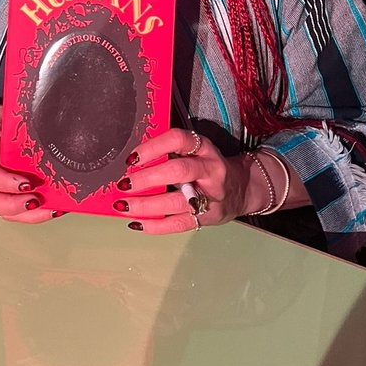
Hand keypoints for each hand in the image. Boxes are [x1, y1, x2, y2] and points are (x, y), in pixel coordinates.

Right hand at [0, 101, 54, 222]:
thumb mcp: (4, 118)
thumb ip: (20, 122)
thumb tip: (45, 121)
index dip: (6, 182)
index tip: (26, 184)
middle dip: (16, 206)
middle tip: (37, 201)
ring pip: (4, 212)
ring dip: (29, 215)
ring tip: (52, 209)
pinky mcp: (6, 195)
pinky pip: (16, 211)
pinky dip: (34, 214)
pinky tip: (52, 208)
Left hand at [113, 127, 253, 234]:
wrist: (242, 189)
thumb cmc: (208, 167)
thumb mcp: (196, 151)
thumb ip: (170, 152)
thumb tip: (131, 161)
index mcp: (204, 148)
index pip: (177, 140)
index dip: (152, 147)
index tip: (131, 158)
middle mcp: (210, 170)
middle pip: (178, 171)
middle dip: (147, 178)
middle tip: (124, 184)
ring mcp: (210, 196)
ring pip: (176, 202)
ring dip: (146, 205)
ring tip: (123, 206)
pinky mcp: (207, 218)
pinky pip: (179, 224)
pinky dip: (155, 225)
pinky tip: (137, 223)